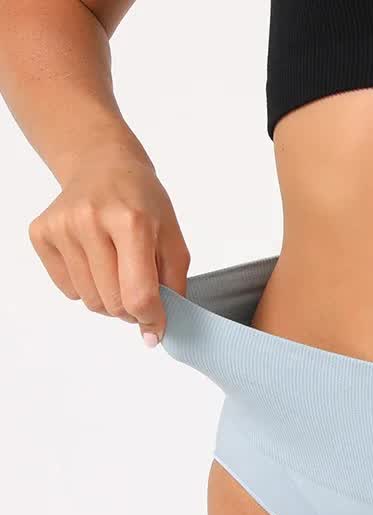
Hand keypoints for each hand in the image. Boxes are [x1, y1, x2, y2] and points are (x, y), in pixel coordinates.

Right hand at [28, 148, 189, 344]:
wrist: (103, 166)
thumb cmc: (142, 204)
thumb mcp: (174, 241)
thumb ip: (173, 289)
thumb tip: (154, 333)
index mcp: (131, 221)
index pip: (138, 295)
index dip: (152, 319)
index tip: (156, 325)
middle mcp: (90, 221)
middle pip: (113, 303)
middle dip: (132, 308)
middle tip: (139, 286)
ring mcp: (62, 227)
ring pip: (89, 301)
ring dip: (109, 299)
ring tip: (117, 270)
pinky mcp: (41, 233)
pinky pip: (68, 290)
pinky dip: (86, 287)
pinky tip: (95, 260)